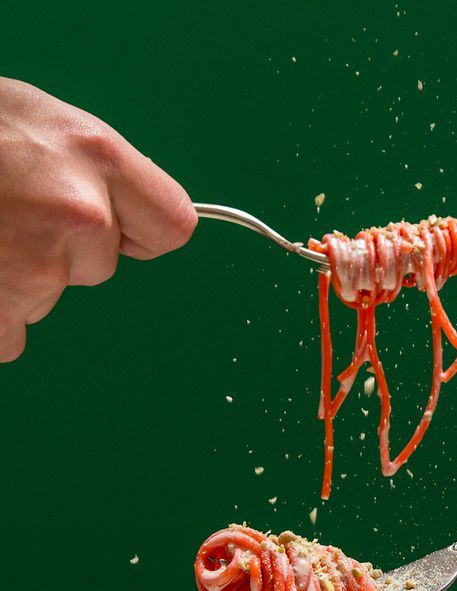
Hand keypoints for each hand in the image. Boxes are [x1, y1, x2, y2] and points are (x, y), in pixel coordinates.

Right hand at [0, 77, 196, 361]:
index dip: (139, 231)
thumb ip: (91, 171)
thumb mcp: (38, 123)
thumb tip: (121, 217)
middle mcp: (78, 212)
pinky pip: (9, 332)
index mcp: (96, 155)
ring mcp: (37, 265)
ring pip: (51, 295)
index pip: (172, 226)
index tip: (114, 229)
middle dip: (62, 248)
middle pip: (101, 265)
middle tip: (8, 208)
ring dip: (17, 275)